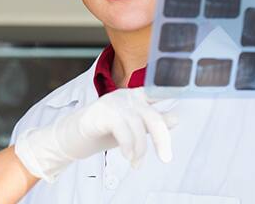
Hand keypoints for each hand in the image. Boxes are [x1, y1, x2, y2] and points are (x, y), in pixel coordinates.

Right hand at [14, 87, 175, 181]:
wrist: (70, 138)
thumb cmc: (101, 132)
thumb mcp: (131, 128)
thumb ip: (151, 122)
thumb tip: (176, 118)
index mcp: (134, 96)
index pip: (158, 92)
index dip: (172, 90)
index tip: (185, 92)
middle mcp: (125, 95)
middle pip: (152, 116)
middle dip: (161, 138)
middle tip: (166, 158)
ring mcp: (113, 102)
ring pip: (139, 126)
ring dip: (140, 149)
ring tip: (136, 163)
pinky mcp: (102, 113)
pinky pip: (123, 131)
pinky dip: (129, 147)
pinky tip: (128, 157)